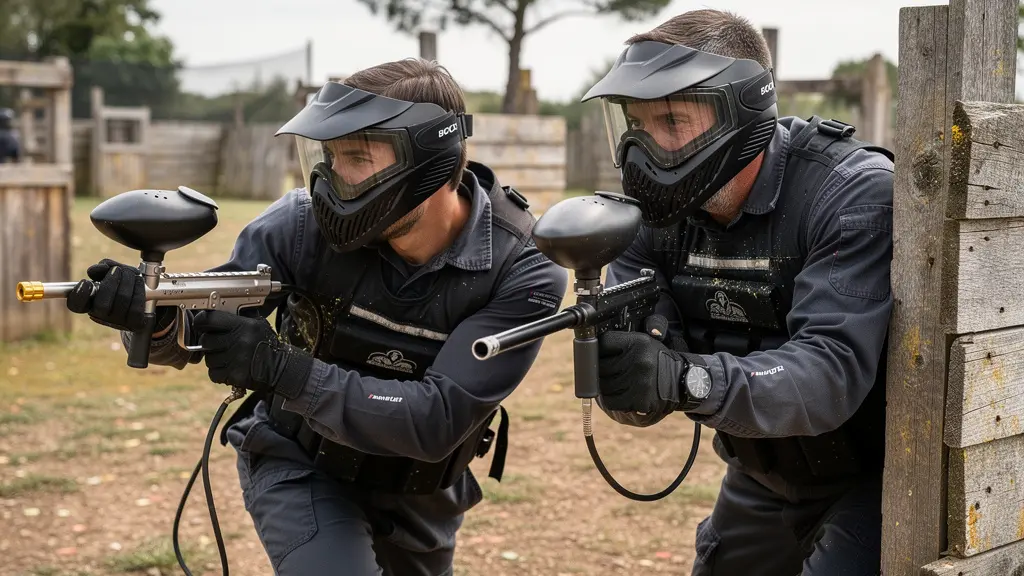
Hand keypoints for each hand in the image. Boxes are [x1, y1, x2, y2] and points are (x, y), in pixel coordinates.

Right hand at [65, 258, 157, 331]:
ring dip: (127, 282)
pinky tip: (138, 281)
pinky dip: (138, 290)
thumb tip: (95, 270)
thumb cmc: (123, 281)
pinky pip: (136, 308)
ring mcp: (118, 322)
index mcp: (89, 303)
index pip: (76, 306)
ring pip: (121, 302)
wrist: (144, 293)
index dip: (79, 295)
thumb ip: (103, 267)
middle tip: (117, 270)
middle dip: (111, 283)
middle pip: (102, 305)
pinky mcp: (135, 323)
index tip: (86, 281)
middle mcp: (101, 315)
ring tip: (129, 273)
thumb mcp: (112, 270)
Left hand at [191, 310, 312, 398]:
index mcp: (243, 326)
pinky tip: (230, 369)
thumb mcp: (257, 324)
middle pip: (205, 341)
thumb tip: (217, 310)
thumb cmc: (267, 344)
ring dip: (215, 359)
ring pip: (209, 359)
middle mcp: (239, 341)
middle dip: (209, 343)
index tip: (202, 324)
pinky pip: (214, 374)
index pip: (209, 319)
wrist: (281, 368)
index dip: (201, 321)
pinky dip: (219, 373)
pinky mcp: (234, 375)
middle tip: (219, 345)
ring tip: (228, 358)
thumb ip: (238, 317)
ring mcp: (236, 360)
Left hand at [597, 315, 686, 413]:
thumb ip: (621, 340)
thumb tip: (589, 347)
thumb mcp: (644, 341)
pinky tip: (623, 394)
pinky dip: (612, 400)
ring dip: (605, 387)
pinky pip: (611, 402)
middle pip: (599, 366)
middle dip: (599, 370)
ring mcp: (640, 383)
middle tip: (610, 371)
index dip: (598, 349)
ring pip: (602, 386)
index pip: (603, 344)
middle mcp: (640, 361)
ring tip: (619, 383)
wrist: (681, 383)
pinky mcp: (640, 402)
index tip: (601, 353)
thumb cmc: (654, 361)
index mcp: (639, 342)